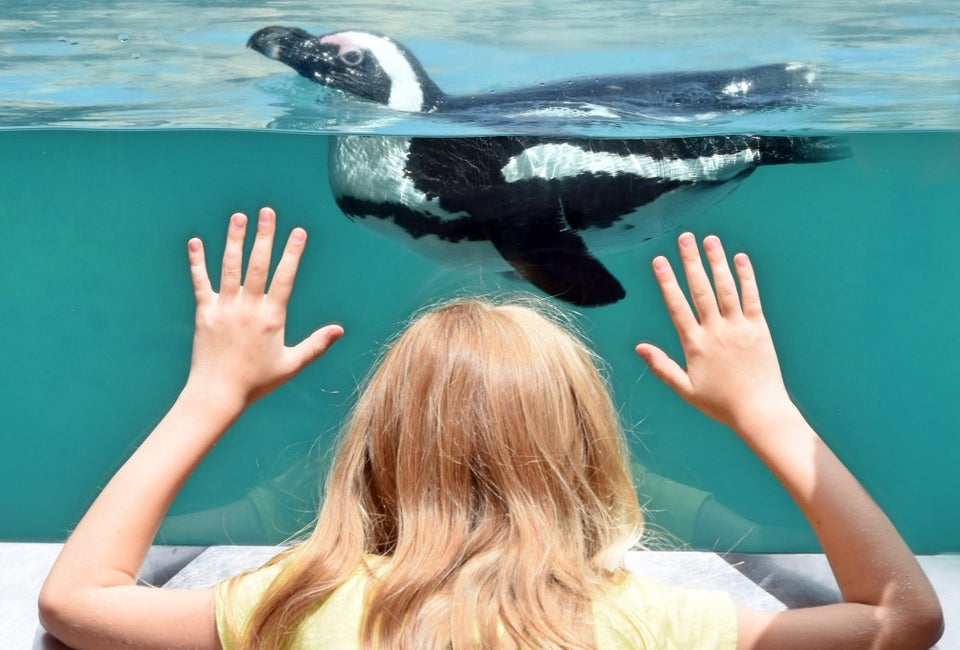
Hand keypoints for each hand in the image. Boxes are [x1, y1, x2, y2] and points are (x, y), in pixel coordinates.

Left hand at [184, 207, 342, 411]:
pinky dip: (197, 262)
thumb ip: (316, 345)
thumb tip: (340, 330)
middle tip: (267, 212)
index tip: (299, 232)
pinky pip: (200, 282)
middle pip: (258, 265)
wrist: (218, 394)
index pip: (285, 277)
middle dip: (264, 236)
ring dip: (234, 240)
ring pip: (230, 267)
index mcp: (272, 317)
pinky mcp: (204, 313)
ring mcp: (224, 308)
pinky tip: (195, 242)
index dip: (293, 253)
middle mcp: (248, 308)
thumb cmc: (257, 382)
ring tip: (239, 217)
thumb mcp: (291, 365)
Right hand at [635, 232, 790, 432]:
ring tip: (710, 240)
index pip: (677, 306)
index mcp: (695, 344)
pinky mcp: (759, 329)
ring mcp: (739, 328)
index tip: (659, 261)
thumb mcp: (685, 389)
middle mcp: (715, 331)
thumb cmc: (720, 404)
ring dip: (717, 262)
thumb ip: (661, 366)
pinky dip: (746, 277)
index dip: (667, 281)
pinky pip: (751, 298)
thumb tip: (639, 347)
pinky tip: (739, 259)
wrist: (759, 411)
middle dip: (691, 261)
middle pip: (700, 290)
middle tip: (685, 238)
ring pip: (725, 288)